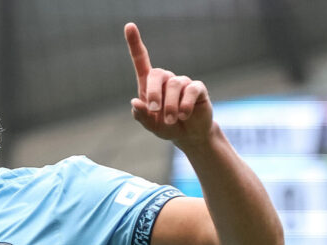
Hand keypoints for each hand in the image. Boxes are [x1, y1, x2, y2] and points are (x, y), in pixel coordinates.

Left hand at [125, 22, 212, 147]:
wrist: (189, 135)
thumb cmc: (166, 126)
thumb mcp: (151, 125)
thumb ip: (142, 116)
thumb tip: (135, 102)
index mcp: (150, 84)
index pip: (141, 60)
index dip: (135, 43)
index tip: (129, 26)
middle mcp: (166, 79)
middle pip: (157, 73)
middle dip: (153, 93)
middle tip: (154, 110)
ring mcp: (183, 82)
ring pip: (174, 85)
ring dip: (170, 106)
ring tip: (171, 120)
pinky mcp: (197, 89)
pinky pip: (191, 91)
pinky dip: (184, 105)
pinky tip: (183, 115)